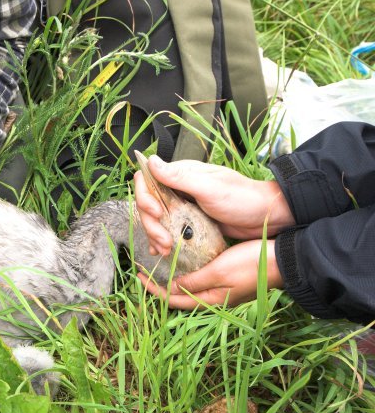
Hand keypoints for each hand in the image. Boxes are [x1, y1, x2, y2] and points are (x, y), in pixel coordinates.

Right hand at [134, 155, 294, 255]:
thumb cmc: (243, 199)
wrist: (267, 217)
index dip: (144, 197)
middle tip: (163, 242)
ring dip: (155, 235)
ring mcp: (183, 206)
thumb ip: (179, 177)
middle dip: (150, 224)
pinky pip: (168, 230)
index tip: (155, 213)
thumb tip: (151, 161)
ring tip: (165, 250)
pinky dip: (161, 241)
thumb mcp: (210, 188)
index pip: (147, 181)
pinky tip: (162, 251)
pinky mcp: (189, 222)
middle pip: (148, 204)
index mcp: (181, 175)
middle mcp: (178, 188)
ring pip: (156, 220)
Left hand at [137, 239, 283, 308]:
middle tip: (146, 270)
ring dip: (175, 277)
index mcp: (212, 300)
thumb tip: (171, 290)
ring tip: (161, 263)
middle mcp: (216, 298)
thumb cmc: (253, 264)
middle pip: (181, 296)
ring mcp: (224, 290)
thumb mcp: (219, 271)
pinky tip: (186, 258)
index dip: (154, 290)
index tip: (138, 275)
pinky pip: (203, 278)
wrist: (286, 259)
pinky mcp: (230, 279)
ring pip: (191, 287)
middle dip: (161, 285)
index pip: (174, 300)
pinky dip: (189, 270)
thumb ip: (195, 281)